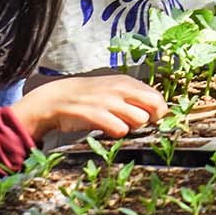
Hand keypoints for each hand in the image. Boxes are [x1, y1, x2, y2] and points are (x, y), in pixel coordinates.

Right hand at [9, 74, 167, 140]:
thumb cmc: (90, 96)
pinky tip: (107, 129)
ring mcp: (108, 101)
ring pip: (140, 120)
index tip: (151, 118)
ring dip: (132, 127)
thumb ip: (134, 96)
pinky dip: (117, 133)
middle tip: (137, 124)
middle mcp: (120, 89)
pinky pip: (120, 129)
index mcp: (127, 82)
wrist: (57, 98)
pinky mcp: (96, 114)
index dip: (158, 111)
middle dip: (151, 119)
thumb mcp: (114, 89)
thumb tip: (159, 111)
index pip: (158, 97)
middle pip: (155, 107)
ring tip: (118, 125)